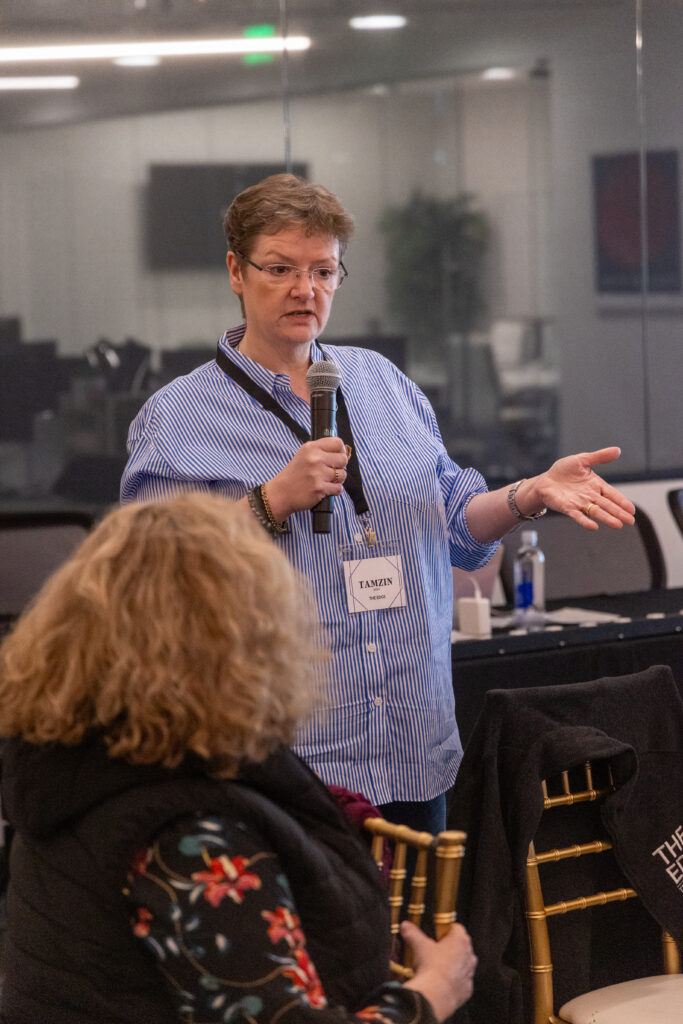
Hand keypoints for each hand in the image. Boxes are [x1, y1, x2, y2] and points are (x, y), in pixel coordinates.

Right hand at [264, 438, 347, 521]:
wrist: (281, 493)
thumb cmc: (295, 474)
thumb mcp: (304, 455)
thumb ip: (321, 451)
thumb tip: (344, 452)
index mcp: (311, 448)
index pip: (338, 443)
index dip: (341, 451)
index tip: (337, 457)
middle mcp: (315, 459)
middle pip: (343, 459)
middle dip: (340, 466)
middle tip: (330, 471)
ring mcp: (317, 474)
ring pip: (342, 475)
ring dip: (337, 480)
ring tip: (325, 481)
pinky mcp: (320, 488)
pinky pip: (338, 488)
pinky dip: (334, 490)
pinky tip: (324, 489)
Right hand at [402, 921, 476, 1021]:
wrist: (436, 994)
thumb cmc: (432, 968)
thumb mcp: (419, 945)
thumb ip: (413, 933)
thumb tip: (406, 926)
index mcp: (460, 940)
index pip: (456, 927)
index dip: (444, 929)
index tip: (436, 933)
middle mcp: (469, 955)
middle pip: (460, 946)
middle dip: (448, 947)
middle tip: (433, 950)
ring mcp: (469, 973)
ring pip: (462, 964)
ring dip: (452, 964)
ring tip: (435, 967)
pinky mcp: (467, 989)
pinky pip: (461, 981)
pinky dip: (453, 980)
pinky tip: (441, 981)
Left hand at [520, 446, 634, 530]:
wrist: (545, 480)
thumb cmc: (563, 471)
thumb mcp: (582, 460)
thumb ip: (599, 457)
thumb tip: (617, 450)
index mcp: (596, 485)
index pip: (612, 494)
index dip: (622, 501)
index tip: (632, 510)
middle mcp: (590, 496)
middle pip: (607, 505)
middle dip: (619, 513)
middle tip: (630, 521)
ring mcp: (579, 503)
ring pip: (596, 512)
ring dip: (607, 518)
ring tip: (618, 524)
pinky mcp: (567, 508)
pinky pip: (578, 515)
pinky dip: (585, 521)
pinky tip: (594, 526)